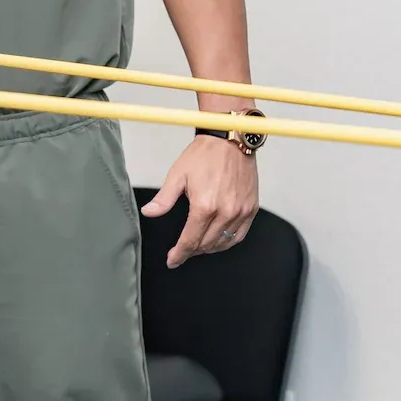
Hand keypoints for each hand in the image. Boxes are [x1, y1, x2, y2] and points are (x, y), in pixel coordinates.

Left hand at [141, 134, 259, 268]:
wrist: (230, 139)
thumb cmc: (204, 155)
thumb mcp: (177, 175)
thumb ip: (164, 199)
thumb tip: (149, 213)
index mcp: (204, 206)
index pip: (190, 241)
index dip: (179, 254)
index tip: (172, 260)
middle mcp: (225, 211)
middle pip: (206, 245)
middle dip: (191, 251)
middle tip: (182, 251)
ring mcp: (241, 211)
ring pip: (224, 243)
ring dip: (208, 248)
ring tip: (197, 247)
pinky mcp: (251, 208)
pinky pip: (240, 235)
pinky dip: (227, 242)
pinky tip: (217, 241)